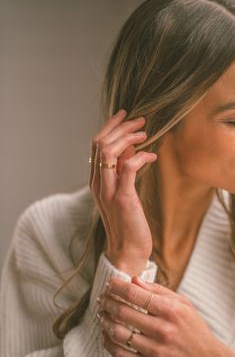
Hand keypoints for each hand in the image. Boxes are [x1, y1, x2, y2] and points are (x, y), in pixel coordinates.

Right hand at [89, 109, 157, 275]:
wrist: (127, 250)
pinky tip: (152, 156)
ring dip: (128, 137)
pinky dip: (140, 156)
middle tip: (139, 121)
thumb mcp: (122, 191)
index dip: (110, 126)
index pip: (96, 144)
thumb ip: (122, 170)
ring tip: (145, 134)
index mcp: (96, 180)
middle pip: (100, 143)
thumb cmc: (127, 221)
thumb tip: (131, 148)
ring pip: (108, 151)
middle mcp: (97, 183)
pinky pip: (128, 168)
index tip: (125, 115)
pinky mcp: (122, 198)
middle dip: (120, 126)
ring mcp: (108, 190)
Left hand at [98, 276, 221, 356]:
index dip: (117, 286)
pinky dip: (109, 343)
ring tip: (102, 314)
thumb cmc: (193, 327)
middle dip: (107, 302)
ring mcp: (155, 350)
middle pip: (123, 312)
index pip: (134, 293)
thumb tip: (134, 279)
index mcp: (170, 310)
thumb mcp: (182, 303)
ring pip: (118, 333)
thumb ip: (158, 290)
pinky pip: (121, 354)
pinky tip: (107, 334)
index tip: (109, 283)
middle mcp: (162, 329)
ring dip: (105, 321)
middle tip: (102, 298)